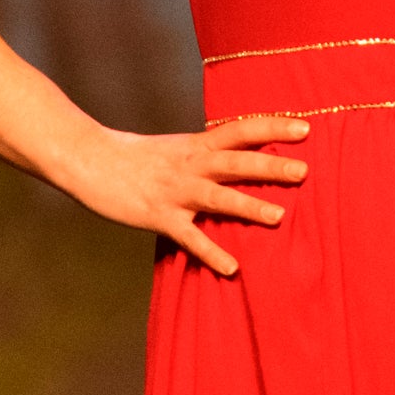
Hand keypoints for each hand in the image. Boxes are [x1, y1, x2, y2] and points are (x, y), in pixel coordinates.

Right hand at [59, 114, 311, 277]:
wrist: (88, 159)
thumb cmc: (134, 156)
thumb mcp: (176, 148)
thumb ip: (206, 154)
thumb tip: (239, 159)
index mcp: (197, 145)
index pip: (242, 130)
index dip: (274, 126)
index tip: (306, 126)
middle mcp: (191, 165)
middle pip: (236, 162)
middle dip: (270, 166)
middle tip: (304, 171)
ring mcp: (175, 191)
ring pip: (217, 197)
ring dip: (248, 206)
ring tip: (279, 217)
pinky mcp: (158, 216)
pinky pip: (189, 237)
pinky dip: (211, 252)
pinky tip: (233, 268)